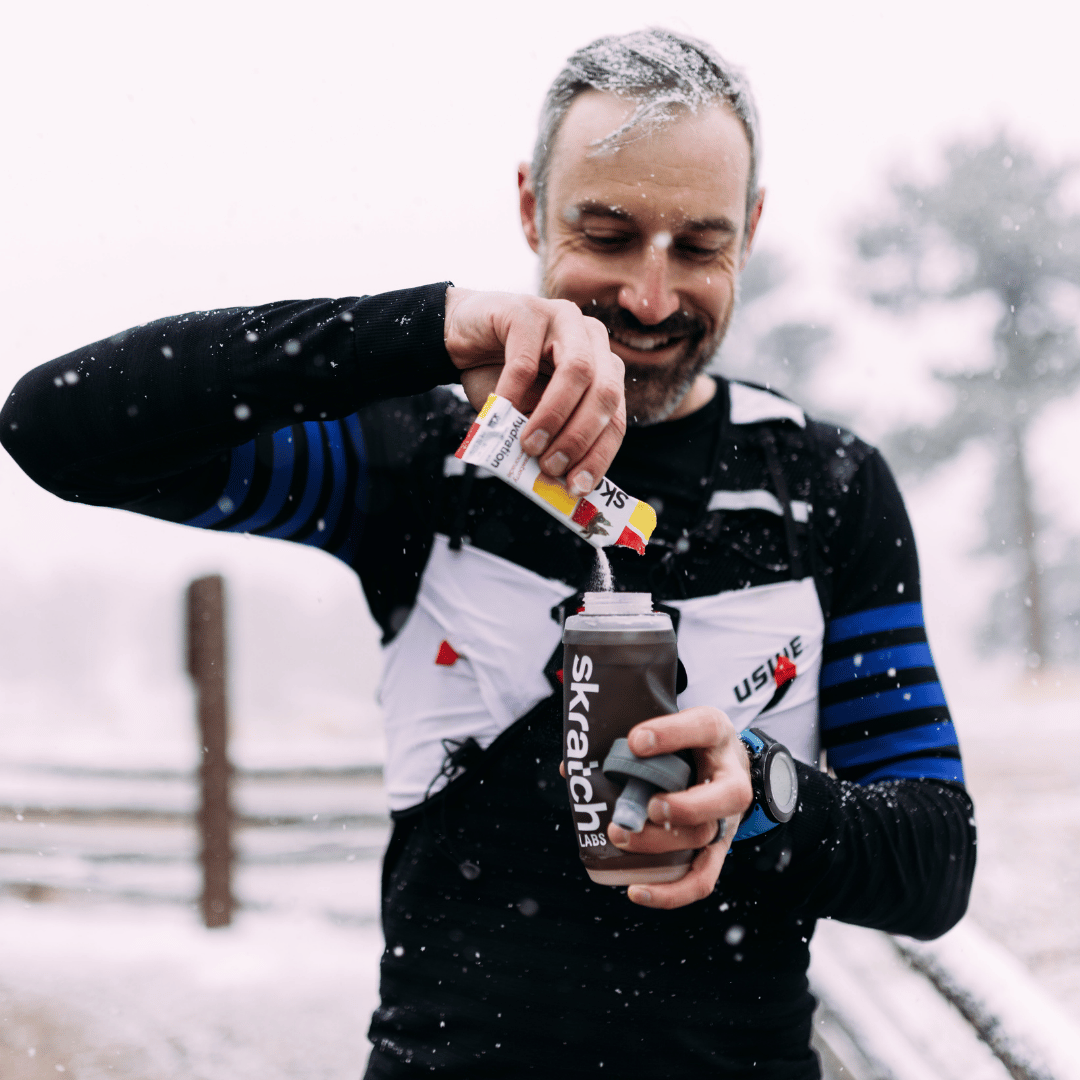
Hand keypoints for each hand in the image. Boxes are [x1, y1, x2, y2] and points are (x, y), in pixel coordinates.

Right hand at [444, 287, 624, 494]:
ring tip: (529, 446)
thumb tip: (560, 478)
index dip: (600, 453)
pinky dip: (513, 392)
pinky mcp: (527, 311)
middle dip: (580, 437)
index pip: (615, 415)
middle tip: (553, 467)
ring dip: (554, 417)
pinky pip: (526, 359)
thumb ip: (547, 438)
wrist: (458, 338)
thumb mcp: (528, 416)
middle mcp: (592, 339)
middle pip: (605, 392)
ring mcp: (563, 319)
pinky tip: (500, 411)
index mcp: (602, 367)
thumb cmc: (499, 381)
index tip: (578, 486)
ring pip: (578, 371)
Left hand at [608, 707, 752, 909]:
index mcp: (716, 734)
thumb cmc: (684, 741)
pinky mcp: (716, 849)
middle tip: (647, 808)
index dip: (671, 734)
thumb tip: (569, 768)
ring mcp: (727, 817)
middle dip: (684, 807)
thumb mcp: (667, 725)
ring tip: (621, 837)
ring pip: (705, 837)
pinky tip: (636, 891)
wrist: (722, 760)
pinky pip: (702, 879)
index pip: (703, 728)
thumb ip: (624, 741)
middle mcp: (731, 778)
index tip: (635, 740)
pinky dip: (671, 892)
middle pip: (724, 796)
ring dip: (660, 842)